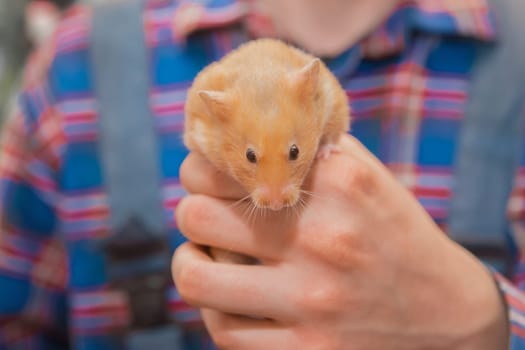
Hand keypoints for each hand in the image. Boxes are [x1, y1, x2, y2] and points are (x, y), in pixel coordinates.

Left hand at [172, 134, 507, 348]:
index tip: (206, 177)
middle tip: (204, 215)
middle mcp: (322, 238)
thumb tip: (245, 134)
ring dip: (188, 264)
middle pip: (198, 214)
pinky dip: (214, 311)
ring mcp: (312, 301)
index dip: (200, 168)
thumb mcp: (367, 177)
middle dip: (191, 211)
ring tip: (199, 257)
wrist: (447, 310)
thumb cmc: (394, 234)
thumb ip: (312, 151)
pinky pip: (224, 332)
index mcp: (337, 184)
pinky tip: (227, 298)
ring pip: (197, 279)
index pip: (225, 164)